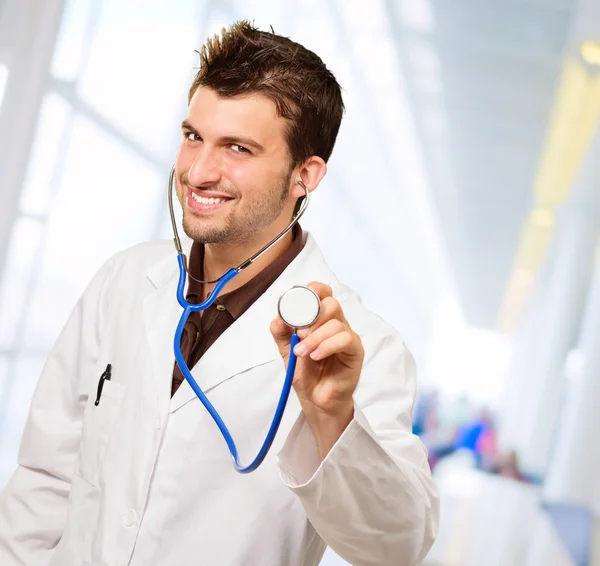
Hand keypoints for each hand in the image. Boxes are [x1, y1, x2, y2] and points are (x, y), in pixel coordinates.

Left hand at [270, 282, 364, 458]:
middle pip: (331, 303)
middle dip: (312, 316)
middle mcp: (336, 323)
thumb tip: (279, 318)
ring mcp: (347, 336)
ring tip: (302, 353)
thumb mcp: (286, 350)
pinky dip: (327, 346)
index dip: (312, 291)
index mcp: (320, 318)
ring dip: (315, 337)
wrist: (315, 399)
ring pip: (336, 323)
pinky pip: (345, 339)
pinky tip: (316, 356)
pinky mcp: (355, 351)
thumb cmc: (305, 372)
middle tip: (299, 334)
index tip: (297, 303)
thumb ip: (281, 332)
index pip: (322, 293)